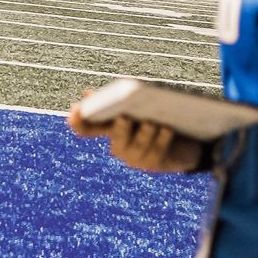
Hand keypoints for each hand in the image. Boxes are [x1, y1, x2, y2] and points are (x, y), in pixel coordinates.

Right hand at [66, 97, 206, 173]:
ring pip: (139, 144)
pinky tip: (167, 128)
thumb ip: (116, 100)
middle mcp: (118, 145)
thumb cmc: (153, 117)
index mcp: (108, 129)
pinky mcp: (154, 163)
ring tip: (151, 121)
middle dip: (120, 127)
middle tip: (124, 117)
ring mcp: (135, 157)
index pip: (86, 128)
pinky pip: (157, 151)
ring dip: (145, 132)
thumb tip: (88, 94)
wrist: (182, 142)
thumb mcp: (135, 106)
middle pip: (117, 135)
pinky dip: (162, 139)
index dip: (79, 121)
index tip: (76, 110)